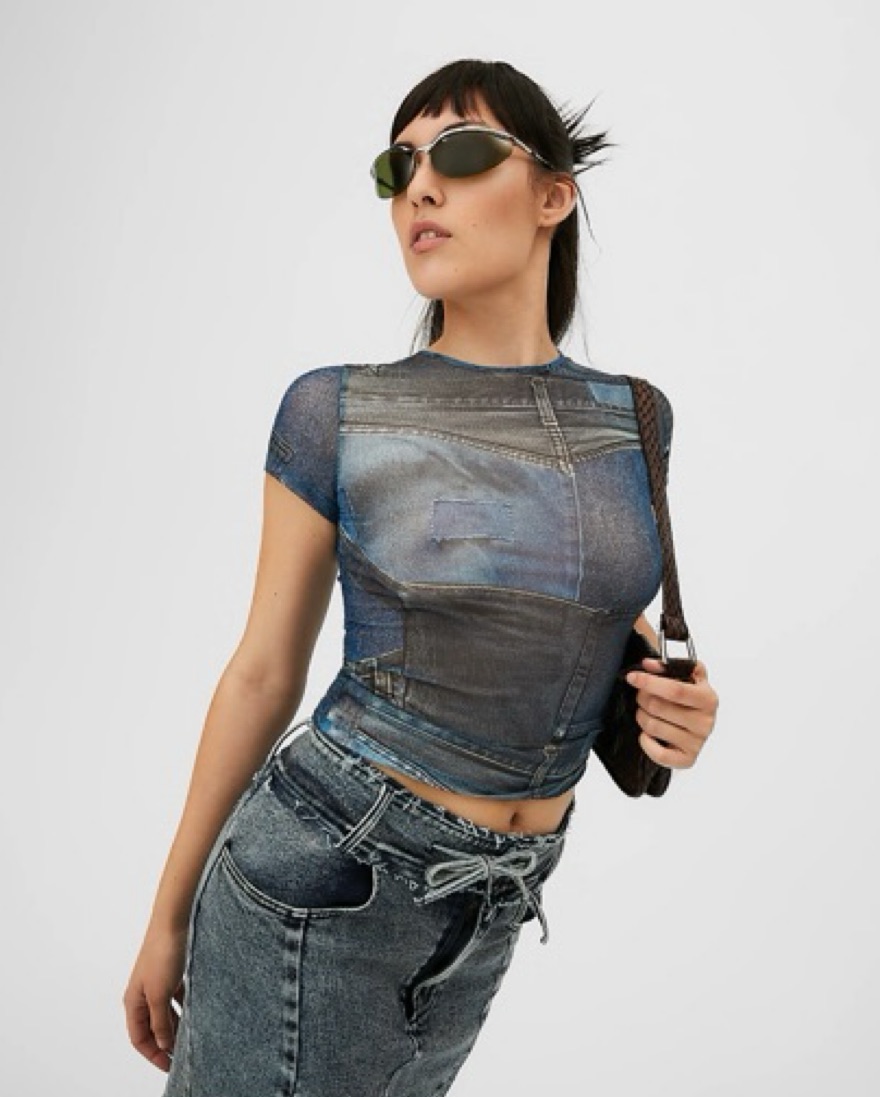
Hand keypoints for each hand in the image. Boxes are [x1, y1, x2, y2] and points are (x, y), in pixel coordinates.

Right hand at [123, 925, 187, 1072]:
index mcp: (134, 1002)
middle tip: (183, 1056)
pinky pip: (176, 999)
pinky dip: (183, 1009)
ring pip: (165, 1014)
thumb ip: (160, 1021)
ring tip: (191, 1038)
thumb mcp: (160, 994)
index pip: (139, 1038)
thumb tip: (163, 1044)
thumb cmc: (162, 953)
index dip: (153, 1055)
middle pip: (151, 1028)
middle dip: (165, 1043)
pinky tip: (195, 1014)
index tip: (170, 1066)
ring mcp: (156, 984)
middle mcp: (142, 995)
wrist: (173, 920)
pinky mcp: (170, 974)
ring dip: (175, 1027)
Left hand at [625, 658, 717, 769]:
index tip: (633, 677)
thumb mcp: (689, 676)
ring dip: (642, 716)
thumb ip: (670, 664)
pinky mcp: (687, 759)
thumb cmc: (691, 698)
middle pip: (659, 707)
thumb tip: (648, 664)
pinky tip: (648, 734)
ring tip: (647, 712)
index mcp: (708, 699)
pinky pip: (658, 754)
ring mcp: (697, 743)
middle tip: (642, 695)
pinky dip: (646, 742)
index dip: (650, 682)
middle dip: (642, 698)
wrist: (700, 721)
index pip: (675, 690)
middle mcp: (706, 722)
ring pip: (653, 727)